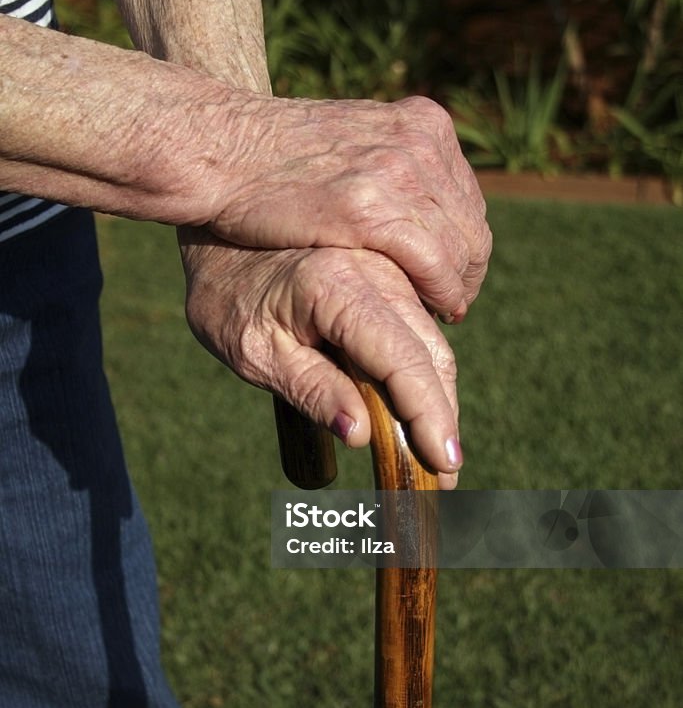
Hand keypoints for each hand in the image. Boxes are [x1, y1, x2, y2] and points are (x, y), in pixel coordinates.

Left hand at [179, 227, 462, 488]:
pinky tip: (419, 411)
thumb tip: (360, 435)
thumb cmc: (229, 294)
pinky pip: (424, 328)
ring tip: (432, 455)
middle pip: (432, 356)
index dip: (430, 416)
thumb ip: (309, 389)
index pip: (403, 360)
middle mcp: (379, 272)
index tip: (444, 466)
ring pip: (435, 343)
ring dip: (440, 400)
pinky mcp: (394, 275)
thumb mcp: (252, 350)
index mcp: (339, 289)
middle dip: (442, 420)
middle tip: (442, 479)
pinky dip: (428, 372)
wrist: (223, 228)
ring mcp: (392, 270)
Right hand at [183, 92, 491, 320]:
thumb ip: (391, 163)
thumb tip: (422, 201)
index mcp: (422, 121)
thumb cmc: (277, 157)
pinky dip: (440, 293)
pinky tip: (430, 310)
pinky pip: (434, 264)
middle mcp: (420, 141)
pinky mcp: (372, 208)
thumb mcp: (352, 141)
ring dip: (454, 288)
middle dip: (464, 271)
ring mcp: (399, 171)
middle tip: (447, 303)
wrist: (223, 148)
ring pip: (461, 249)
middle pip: (471, 226)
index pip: (467, 199)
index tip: (449, 277)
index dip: (463, 246)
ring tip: (436, 310)